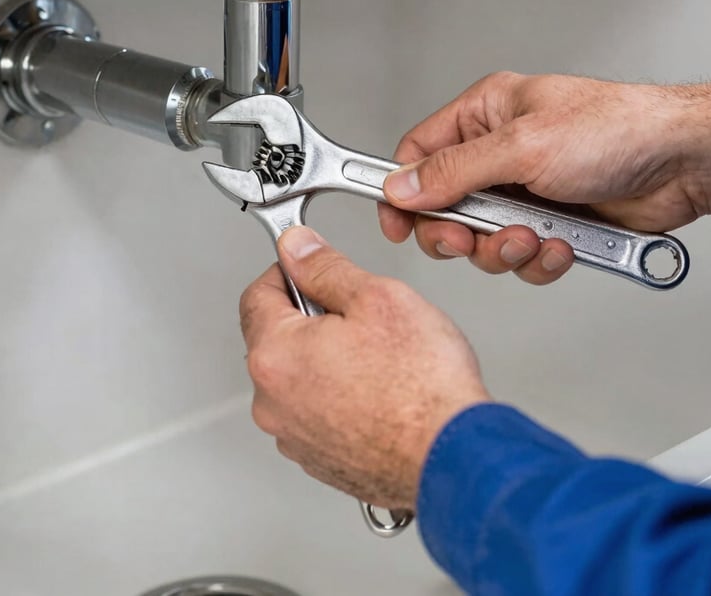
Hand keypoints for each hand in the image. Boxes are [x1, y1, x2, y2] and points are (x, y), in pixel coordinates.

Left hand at [240, 226, 490, 509]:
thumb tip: (297, 249)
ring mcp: (295, 438)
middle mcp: (272, 403)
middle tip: (362, 318)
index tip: (314, 267)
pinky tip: (382, 393)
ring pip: (301, 377)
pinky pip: (319, 414)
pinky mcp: (321, 462)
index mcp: (276, 355)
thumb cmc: (422, 387)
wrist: (453, 458)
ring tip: (380, 361)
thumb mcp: (377, 297)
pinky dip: (341, 398)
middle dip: (314, 318)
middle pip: (279, 337)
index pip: (258, 293)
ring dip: (328, 360)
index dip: (289, 270)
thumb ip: (326, 268)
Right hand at [379, 73, 710, 284]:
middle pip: (446, 206)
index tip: (398, 223)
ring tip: (532, 237)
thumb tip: (403, 187)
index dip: (403, 190)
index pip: (419, 153)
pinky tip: (560, 244)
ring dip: (504, 248)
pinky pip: (522, 255)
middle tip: (469, 239)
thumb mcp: (523, 147)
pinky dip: (538, 259)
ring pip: (484, 239)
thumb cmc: (615, 129)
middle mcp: (499, 152)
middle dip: (459, 232)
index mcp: (485, 114)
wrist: (681, 164)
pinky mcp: (551, 221)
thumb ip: (455, 172)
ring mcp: (525, 190)